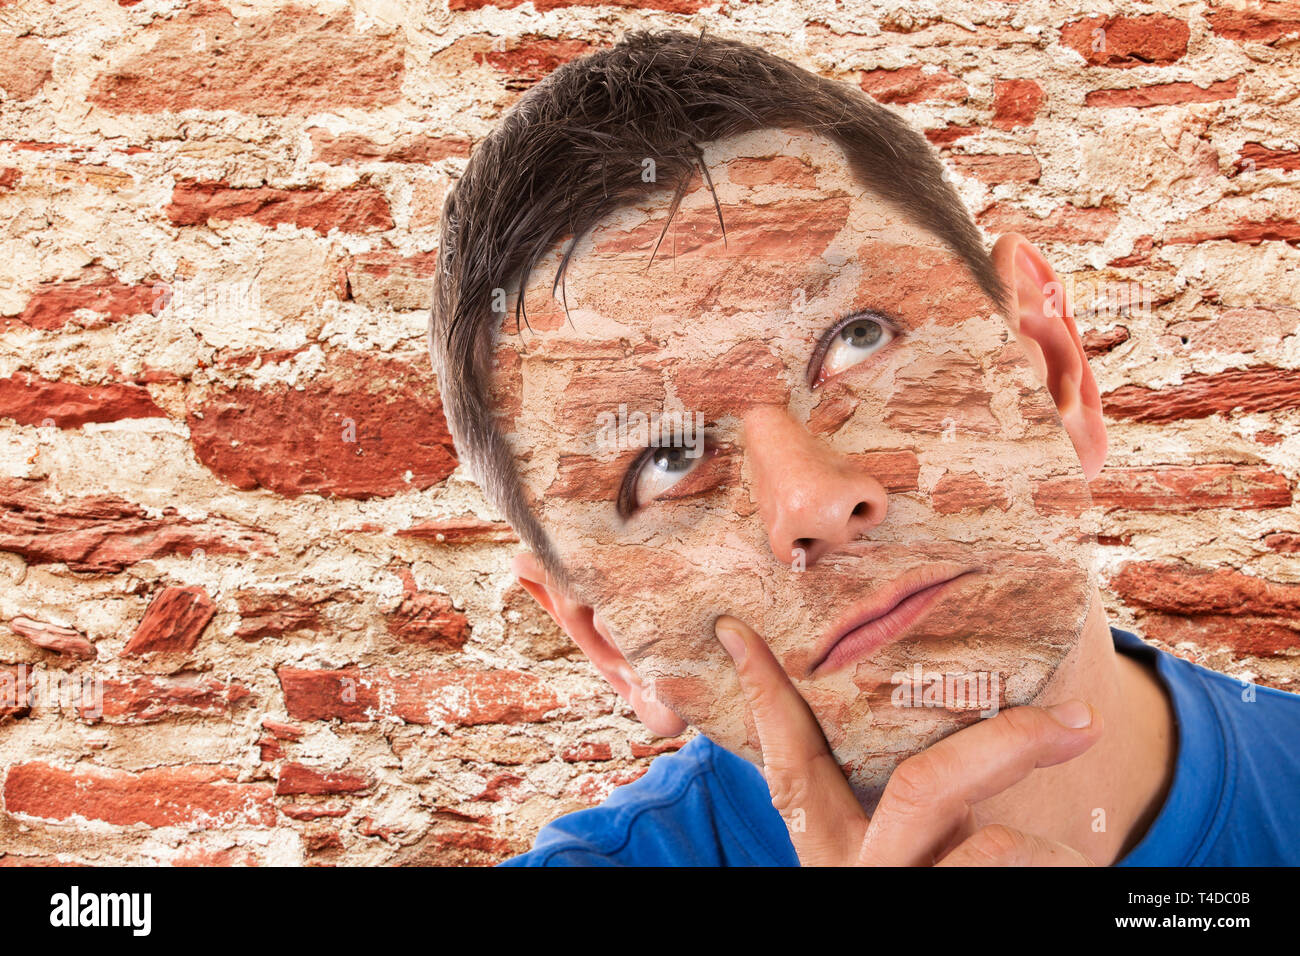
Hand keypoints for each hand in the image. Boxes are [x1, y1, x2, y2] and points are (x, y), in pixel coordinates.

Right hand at [714, 614, 1102, 865]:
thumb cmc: (920, 884)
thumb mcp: (892, 852)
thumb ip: (909, 801)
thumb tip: (960, 713)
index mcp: (829, 849)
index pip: (790, 762)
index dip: (766, 695)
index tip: (736, 630)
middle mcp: (861, 873)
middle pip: (923, 788)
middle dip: (1010, 743)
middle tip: (1084, 719)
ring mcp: (908, 898)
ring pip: (995, 850)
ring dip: (1056, 850)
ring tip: (1083, 863)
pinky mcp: (956, 924)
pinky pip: (1029, 883)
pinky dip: (1068, 877)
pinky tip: (1067, 881)